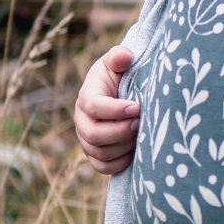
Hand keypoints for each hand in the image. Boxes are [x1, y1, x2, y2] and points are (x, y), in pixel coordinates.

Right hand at [74, 45, 139, 174]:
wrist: (121, 93)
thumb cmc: (121, 75)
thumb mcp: (119, 61)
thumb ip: (120, 56)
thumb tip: (123, 57)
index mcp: (87, 96)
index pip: (93, 106)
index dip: (115, 110)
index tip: (137, 107)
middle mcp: (82, 120)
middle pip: (94, 134)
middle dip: (120, 131)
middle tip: (140, 123)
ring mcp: (87, 140)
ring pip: (100, 153)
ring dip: (123, 146)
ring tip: (141, 134)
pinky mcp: (96, 154)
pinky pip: (103, 167)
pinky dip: (120, 163)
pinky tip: (136, 151)